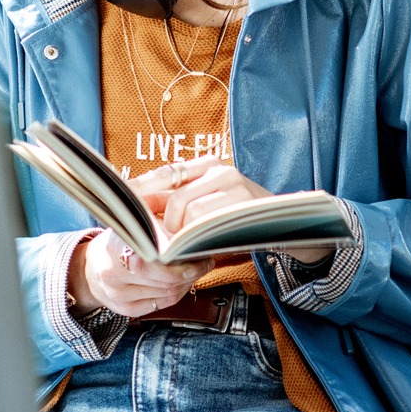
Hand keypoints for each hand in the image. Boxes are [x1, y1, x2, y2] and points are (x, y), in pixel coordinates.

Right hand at [67, 229, 209, 317]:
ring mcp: (118, 296)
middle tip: (203, 260)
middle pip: (163, 279)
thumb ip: (154, 219)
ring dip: (187, 281)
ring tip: (195, 268)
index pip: (150, 260)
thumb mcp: (130, 223)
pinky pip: (162, 304)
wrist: (89, 269)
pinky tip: (182, 281)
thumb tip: (185, 222)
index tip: (193, 250)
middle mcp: (112, 275)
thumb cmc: (117, 242)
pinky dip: (178, 292)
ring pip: (167, 293)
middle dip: (190, 271)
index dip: (177, 259)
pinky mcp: (126, 310)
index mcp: (112, 249)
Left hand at [128, 158, 333, 264]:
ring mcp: (234, 185)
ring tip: (187, 246)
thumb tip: (139, 209)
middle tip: (164, 242)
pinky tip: (199, 246)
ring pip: (188, 212)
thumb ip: (180, 203)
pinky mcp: (243, 204)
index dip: (140, 188)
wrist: (290, 225)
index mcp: (208, 165)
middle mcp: (220, 169)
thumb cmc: (241, 220)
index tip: (120, 203)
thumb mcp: (210, 206)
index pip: (165, 173)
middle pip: (173, 197)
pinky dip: (197, 238)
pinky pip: (206, 224)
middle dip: (164, 224)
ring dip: (182, 235)